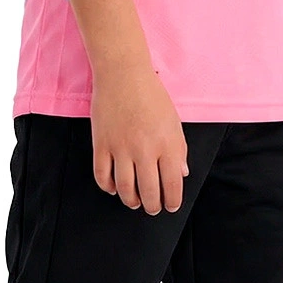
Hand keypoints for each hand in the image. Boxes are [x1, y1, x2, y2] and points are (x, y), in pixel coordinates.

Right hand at [90, 65, 189, 214]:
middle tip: (152, 207)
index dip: (172, 201)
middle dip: (152, 206)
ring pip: (124, 189)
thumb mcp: (174, 120)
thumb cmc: (152, 94)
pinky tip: (113, 188)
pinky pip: (102, 176)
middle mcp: (145, 149)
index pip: (173, 184)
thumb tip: (180, 174)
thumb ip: (179, 149)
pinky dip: (108, 187)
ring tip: (134, 201)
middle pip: (149, 192)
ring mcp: (121, 148)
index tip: (170, 205)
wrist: (124, 74)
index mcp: (167, 143)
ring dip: (131, 201)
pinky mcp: (101, 144)